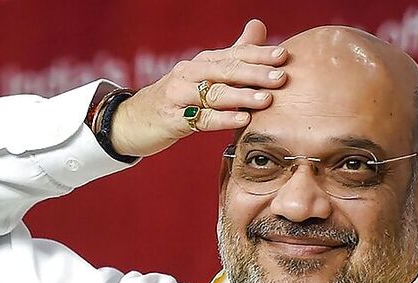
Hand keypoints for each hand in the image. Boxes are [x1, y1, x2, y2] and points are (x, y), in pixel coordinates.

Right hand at [110, 19, 287, 156]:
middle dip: (255, 73)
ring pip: (214, 94)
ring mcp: (178, 95)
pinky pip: (200, 119)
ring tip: (266, 100)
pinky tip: (241, 120)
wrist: (133, 119)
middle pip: (226, 70)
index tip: (284, 56)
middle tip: (281, 77)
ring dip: (242, 96)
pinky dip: (222, 119)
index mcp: (202, 62)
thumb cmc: (177, 97)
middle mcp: (190, 73)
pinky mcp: (172, 119)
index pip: (234, 54)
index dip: (259, 54)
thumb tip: (259, 27)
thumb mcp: (203, 74)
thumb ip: (234, 53)